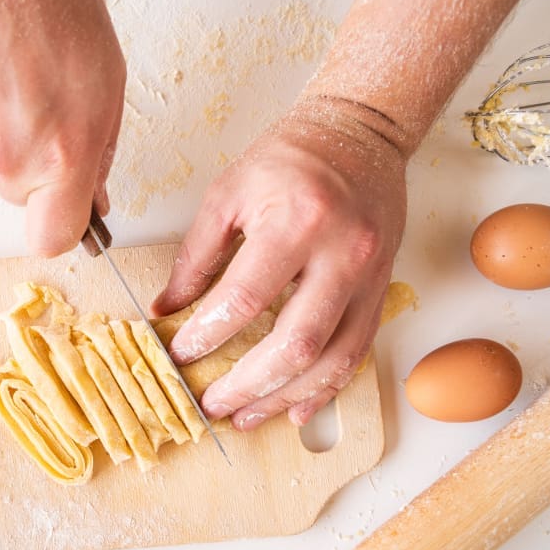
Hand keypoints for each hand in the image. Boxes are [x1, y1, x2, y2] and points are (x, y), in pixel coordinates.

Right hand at [0, 0, 125, 255]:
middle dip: (32, 166)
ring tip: (11, 76)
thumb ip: (97, 155)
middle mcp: (8, 156)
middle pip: (18, 196)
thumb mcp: (105, 88)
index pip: (52, 238)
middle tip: (41, 111)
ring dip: (0, 130)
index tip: (66, 216)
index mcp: (60, 155)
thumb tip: (92, 197)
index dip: (60, 230)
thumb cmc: (53, 10)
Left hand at [150, 99, 407, 429]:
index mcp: (296, 222)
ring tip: (247, 416)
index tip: (179, 354)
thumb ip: (196, 256)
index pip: (244, 299)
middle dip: (248, 385)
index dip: (207, 335)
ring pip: (333, 360)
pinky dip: (326, 387)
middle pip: (296, 344)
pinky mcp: (383, 289)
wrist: (360, 134)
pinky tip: (297, 407)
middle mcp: (342, 253)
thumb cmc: (290, 158)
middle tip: (212, 404)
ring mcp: (370, 276)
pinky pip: (358, 352)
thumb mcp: (227, 194)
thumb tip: (166, 309)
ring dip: (286, 397)